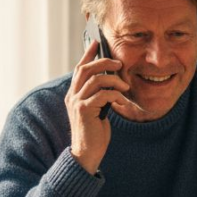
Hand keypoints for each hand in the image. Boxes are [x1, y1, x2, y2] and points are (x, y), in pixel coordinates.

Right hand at [66, 40, 134, 174]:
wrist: (86, 154)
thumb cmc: (94, 133)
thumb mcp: (96, 110)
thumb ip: (98, 96)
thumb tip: (111, 83)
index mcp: (73, 94)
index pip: (79, 69)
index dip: (87, 55)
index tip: (96, 43)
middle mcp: (71, 96)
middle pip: (85, 69)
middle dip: (103, 62)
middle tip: (119, 63)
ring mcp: (76, 103)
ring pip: (95, 80)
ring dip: (114, 80)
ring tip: (125, 86)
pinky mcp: (84, 110)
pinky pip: (102, 95)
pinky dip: (116, 95)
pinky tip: (122, 102)